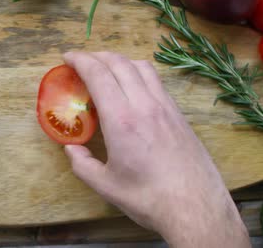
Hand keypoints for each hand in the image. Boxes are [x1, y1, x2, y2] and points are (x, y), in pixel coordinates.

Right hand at [63, 52, 249, 246]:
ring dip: (119, 60)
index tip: (67, 57)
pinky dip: (138, 72)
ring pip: (141, 66)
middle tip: (81, 61)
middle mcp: (144, 105)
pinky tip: (132, 86)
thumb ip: (82, 164)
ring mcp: (165, 106)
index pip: (98, 74)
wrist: (196, 207)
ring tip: (106, 68)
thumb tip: (71, 148)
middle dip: (96, 56)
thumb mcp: (106, 186)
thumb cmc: (149, 198)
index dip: (80, 60)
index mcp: (121, 120)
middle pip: (119, 63)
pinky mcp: (178, 113)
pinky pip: (156, 80)